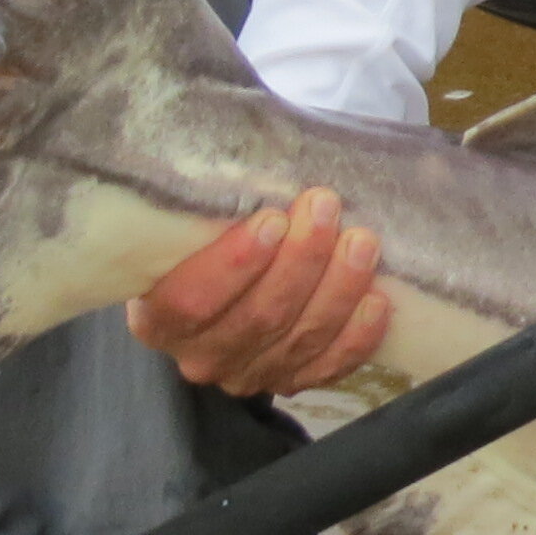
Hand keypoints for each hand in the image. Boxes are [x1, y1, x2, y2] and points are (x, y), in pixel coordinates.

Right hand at [127, 186, 391, 396]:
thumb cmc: (215, 236)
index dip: (234, 263)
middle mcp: (200, 354)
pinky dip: (357, 335)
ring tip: (362, 242)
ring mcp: (248, 373)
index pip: (191, 301)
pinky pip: (330, 365)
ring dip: (337, 288)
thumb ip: (208, 207)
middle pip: (257, 317)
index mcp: (158, 318)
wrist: (238, 271)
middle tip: (326, 208)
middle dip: (301, 260)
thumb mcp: (194, 223)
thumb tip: (250, 154)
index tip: (273, 220)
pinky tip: (377, 300)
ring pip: (299, 338)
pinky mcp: (292, 380)